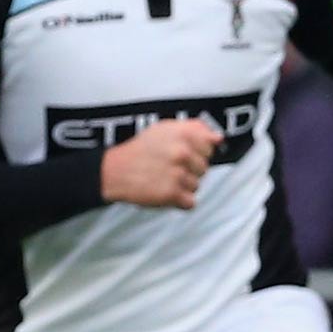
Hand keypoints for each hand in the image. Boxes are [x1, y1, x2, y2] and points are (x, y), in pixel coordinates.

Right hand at [100, 120, 220, 209]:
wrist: (115, 170)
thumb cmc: (140, 150)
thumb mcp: (164, 128)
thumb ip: (194, 129)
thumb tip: (217, 137)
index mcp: (182, 134)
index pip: (209, 147)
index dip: (197, 152)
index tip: (182, 154)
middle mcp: (182, 152)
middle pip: (204, 168)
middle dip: (190, 169)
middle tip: (169, 167)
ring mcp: (178, 174)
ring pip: (197, 186)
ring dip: (183, 186)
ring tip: (164, 178)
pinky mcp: (172, 194)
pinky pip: (191, 203)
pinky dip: (179, 201)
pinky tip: (165, 190)